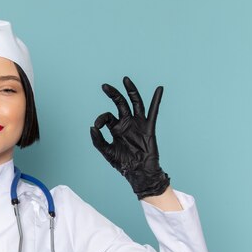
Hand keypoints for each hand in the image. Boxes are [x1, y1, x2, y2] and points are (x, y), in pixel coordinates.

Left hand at [90, 76, 169, 199]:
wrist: (138, 172)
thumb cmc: (124, 164)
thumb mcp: (107, 152)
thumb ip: (98, 140)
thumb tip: (92, 127)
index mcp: (116, 128)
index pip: (107, 116)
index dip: (101, 118)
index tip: (97, 126)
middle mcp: (127, 123)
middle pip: (120, 103)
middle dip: (113, 94)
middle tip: (104, 86)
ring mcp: (138, 124)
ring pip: (135, 103)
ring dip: (131, 91)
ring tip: (125, 79)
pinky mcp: (149, 128)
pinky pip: (154, 111)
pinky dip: (156, 100)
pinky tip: (159, 89)